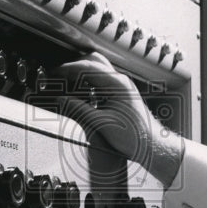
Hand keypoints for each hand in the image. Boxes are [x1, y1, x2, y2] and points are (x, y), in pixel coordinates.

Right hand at [52, 52, 183, 187]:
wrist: (152, 146)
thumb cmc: (135, 136)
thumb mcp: (102, 123)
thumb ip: (80, 109)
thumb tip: (63, 100)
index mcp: (117, 84)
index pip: (88, 67)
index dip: (68, 69)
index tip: (55, 74)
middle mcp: (120, 81)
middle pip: (92, 62)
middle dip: (73, 66)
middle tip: (58, 75)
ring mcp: (121, 87)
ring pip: (97, 70)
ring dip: (80, 74)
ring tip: (66, 82)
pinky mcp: (120, 94)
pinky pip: (100, 81)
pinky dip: (87, 83)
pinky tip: (79, 92)